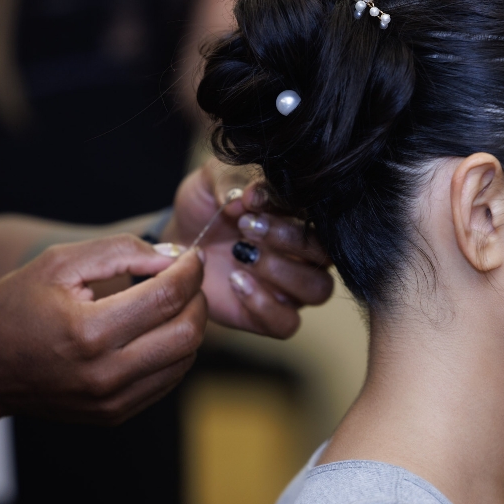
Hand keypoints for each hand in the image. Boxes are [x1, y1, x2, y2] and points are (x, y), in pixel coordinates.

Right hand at [0, 234, 205, 433]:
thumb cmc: (13, 308)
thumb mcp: (58, 263)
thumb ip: (119, 251)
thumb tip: (169, 257)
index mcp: (89, 332)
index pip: (168, 297)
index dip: (190, 271)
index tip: (192, 256)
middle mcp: (105, 373)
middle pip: (187, 333)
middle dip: (198, 298)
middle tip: (188, 279)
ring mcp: (112, 400)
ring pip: (184, 360)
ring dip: (189, 325)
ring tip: (171, 301)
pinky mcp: (115, 414)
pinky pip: (167, 380)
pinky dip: (173, 351)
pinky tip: (156, 329)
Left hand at [163, 159, 332, 338]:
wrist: (176, 241)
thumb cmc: (205, 207)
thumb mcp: (213, 180)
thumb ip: (235, 180)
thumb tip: (253, 195)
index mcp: (303, 217)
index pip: (319, 214)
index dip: (289, 206)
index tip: (251, 198)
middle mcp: (306, 255)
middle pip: (326, 254)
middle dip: (289, 238)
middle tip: (245, 225)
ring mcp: (291, 289)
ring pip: (318, 289)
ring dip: (282, 271)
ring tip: (240, 254)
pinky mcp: (270, 317)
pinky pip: (287, 323)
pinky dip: (265, 305)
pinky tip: (236, 282)